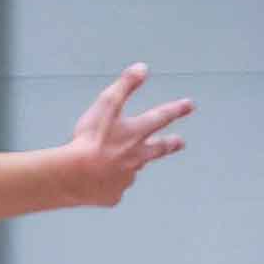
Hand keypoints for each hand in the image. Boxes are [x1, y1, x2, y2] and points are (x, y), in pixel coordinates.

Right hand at [66, 64, 192, 206]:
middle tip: (180, 142)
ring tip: (116, 163)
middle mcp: (136, 157)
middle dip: (170, 144)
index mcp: (135, 134)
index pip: (161, 117)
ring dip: (129, 165)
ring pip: (131, 170)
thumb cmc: (88, 140)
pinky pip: (112, 189)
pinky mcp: (113, 195)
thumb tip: (142, 68)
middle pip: (158, 149)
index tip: (189, 105)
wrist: (74, 175)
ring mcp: (126, 178)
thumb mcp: (106, 105)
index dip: (176, 110)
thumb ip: (125, 85)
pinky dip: (107, 184)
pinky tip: (96, 182)